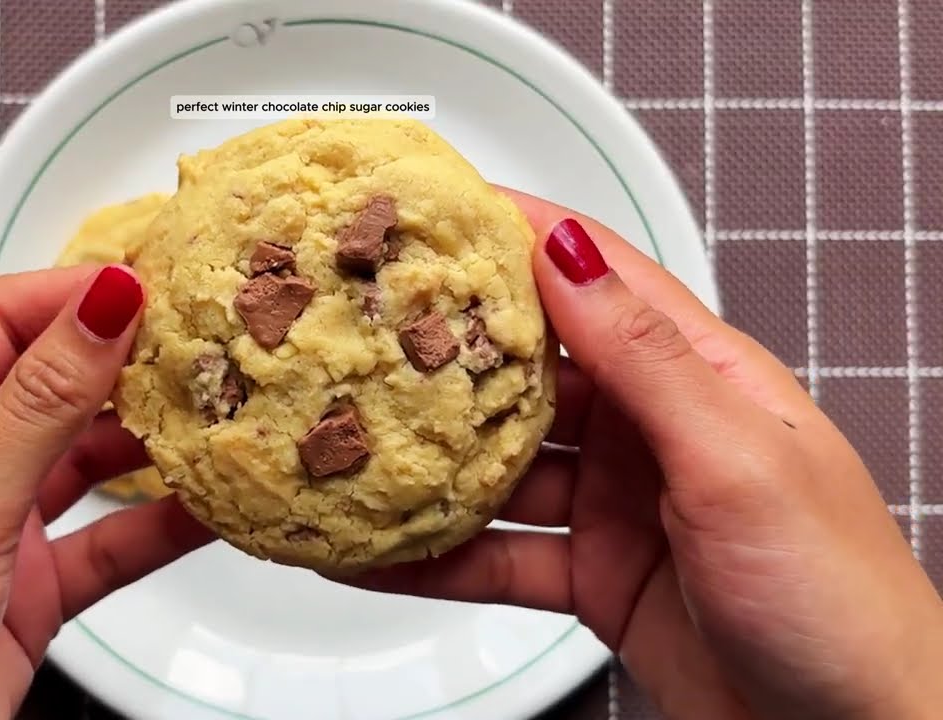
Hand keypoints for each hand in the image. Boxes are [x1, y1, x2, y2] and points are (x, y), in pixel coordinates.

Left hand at [0, 265, 211, 718]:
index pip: (4, 318)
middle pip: (57, 384)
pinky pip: (109, 539)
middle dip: (130, 367)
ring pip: (90, 462)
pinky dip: (159, 524)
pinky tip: (207, 508)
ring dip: (153, 446)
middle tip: (207, 349)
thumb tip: (106, 300)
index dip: (79, 295)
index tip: (160, 286)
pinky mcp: (31, 587)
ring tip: (219, 421)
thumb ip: (43, 400)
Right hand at [346, 189, 942, 719]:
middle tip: (361, 322)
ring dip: (429, 460)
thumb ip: (645, 359)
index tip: (432, 209)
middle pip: (528, 366)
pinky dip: (438, 556)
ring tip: (353, 443)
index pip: (592, 274)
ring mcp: (615, 501)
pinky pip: (496, 554)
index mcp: (698, 376)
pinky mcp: (591, 572)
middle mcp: (648, 428)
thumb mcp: (738, 460)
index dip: (512, 232)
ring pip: (499, 464)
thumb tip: (568, 253)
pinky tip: (384, 551)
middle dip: (446, 346)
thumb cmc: (838, 597)